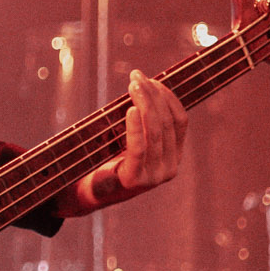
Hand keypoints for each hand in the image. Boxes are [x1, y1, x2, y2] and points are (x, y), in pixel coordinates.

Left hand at [66, 69, 186, 213]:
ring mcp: (154, 176)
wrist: (89, 193)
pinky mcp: (134, 180)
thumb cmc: (109, 160)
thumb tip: (145, 85)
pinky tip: (130, 109)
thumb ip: (143, 122)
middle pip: (166, 123)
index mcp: (174, 157)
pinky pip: (138, 148)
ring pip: (154, 132)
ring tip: (133, 86)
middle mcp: (169, 168)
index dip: (168, 97)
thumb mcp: (132, 140)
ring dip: (144, 104)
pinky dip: (135, 127)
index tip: (152, 79)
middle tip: (137, 77)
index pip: (180, 121)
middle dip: (153, 96)